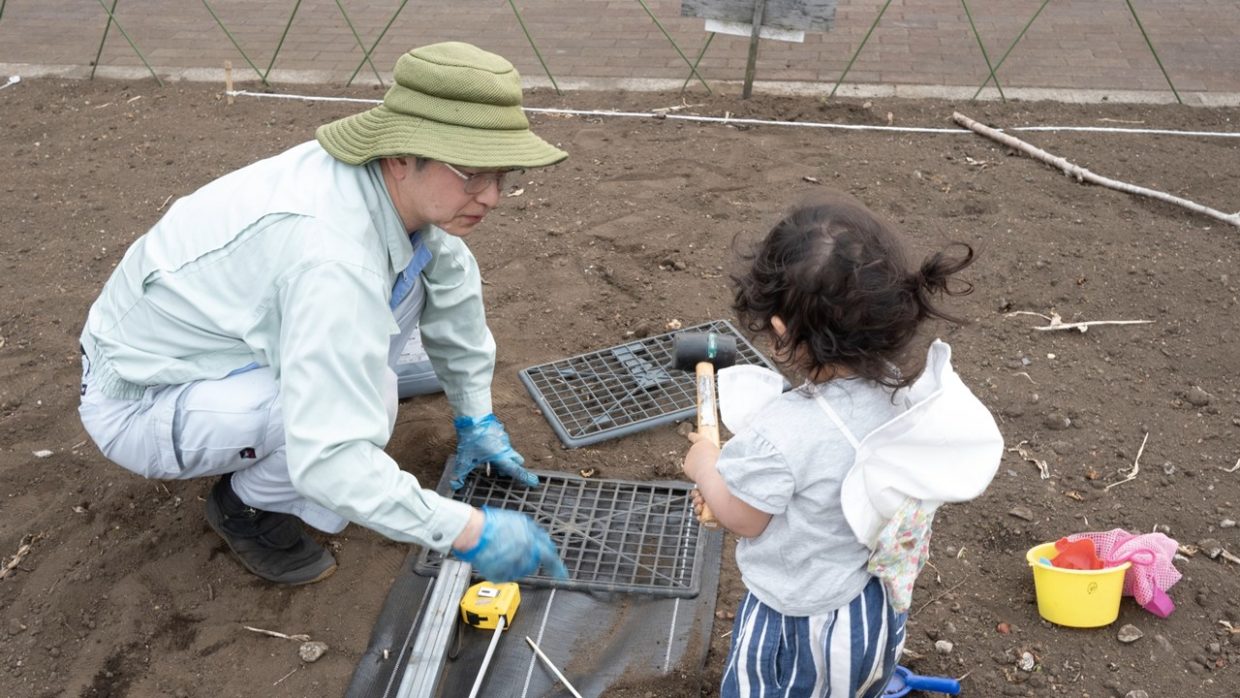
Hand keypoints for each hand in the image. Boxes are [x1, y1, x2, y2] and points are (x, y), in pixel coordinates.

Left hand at [451, 414, 537, 490]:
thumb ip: (461, 472)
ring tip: (486, 458)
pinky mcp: (500, 432)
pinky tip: (484, 446)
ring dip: (502, 456)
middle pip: (516, 461)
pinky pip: (502, 442)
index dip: (525, 477)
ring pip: (508, 451)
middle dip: (512, 467)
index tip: (534, 482)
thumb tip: (455, 483)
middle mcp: (506, 449)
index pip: (515, 471)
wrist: (473, 416)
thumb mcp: (465, 458)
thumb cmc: (472, 437)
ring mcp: (504, 439)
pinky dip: (497, 447)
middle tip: (500, 471)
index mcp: (500, 457)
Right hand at [453, 506, 567, 581]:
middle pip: (534, 564)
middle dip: (529, 563)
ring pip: (521, 571)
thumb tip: (536, 540)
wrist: (472, 530)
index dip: (555, 565)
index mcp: (530, 535)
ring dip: (513, 566)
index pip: (549, 553)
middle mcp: (526, 549)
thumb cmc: (489, 523)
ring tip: (500, 554)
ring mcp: (514, 561)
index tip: (562, 574)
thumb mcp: (515, 521)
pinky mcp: (503, 572)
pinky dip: (501, 571)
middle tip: (519, 561)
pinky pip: (507, 576)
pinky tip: (493, 560)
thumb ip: (528, 532)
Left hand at [682, 433, 719, 482]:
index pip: (697, 438)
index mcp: (703, 442)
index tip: (690, 435)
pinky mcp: (686, 467)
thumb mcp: (720, 454)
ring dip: (700, 468)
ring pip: (695, 464)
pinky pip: (691, 471)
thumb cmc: (719, 463)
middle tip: (710, 467)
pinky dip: (695, 474)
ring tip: (708, 471)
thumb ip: (713, 454)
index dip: (693, 436)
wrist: (711, 472)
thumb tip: (711, 461)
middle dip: (701, 460)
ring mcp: (688, 457)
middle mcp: (694, 448)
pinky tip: (702, 475)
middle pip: (697, 454)